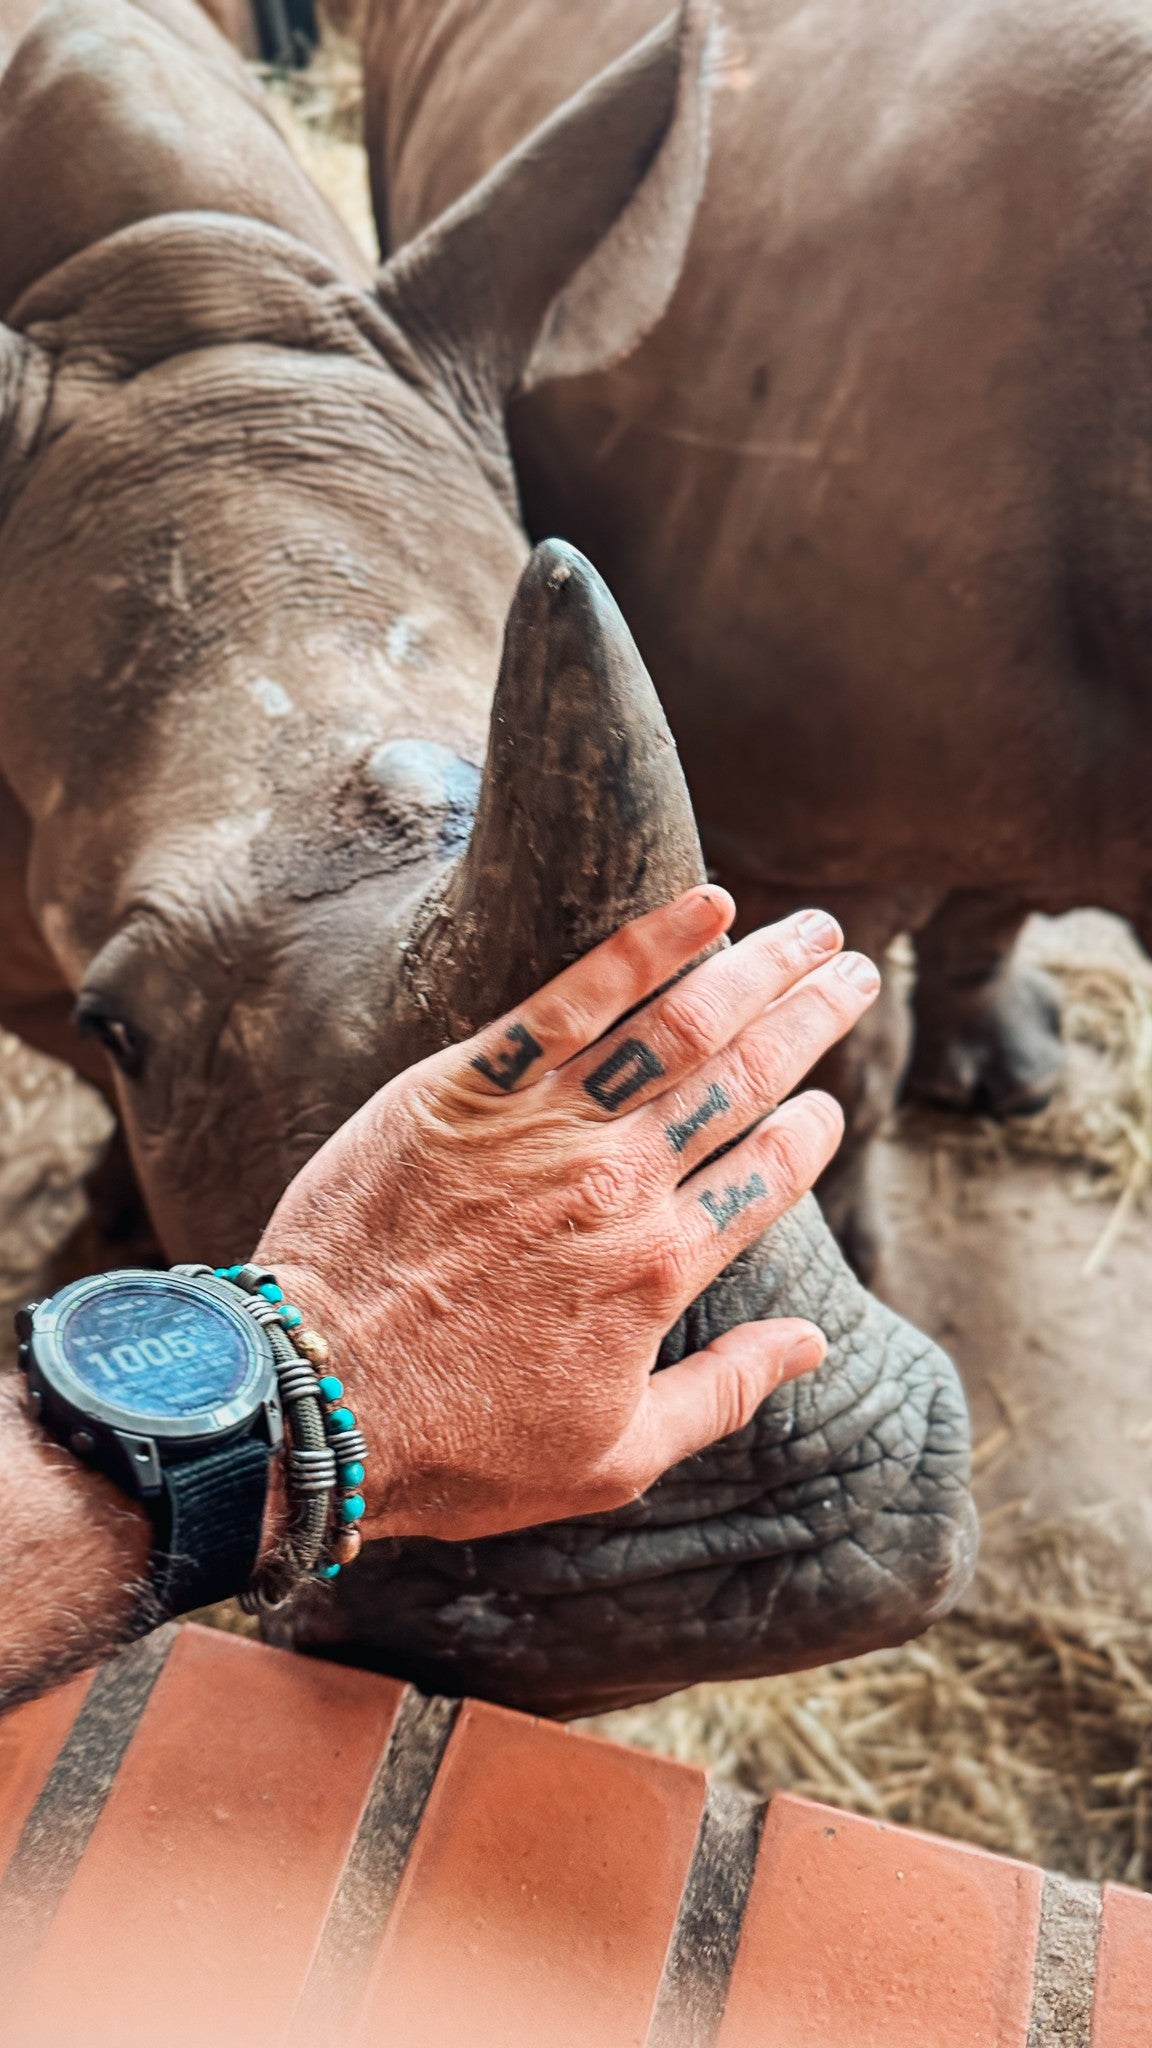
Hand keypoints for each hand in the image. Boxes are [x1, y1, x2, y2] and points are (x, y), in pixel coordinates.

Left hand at [258, 888, 879, 1541]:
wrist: (314, 1395)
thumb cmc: (458, 1440)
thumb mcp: (614, 1458)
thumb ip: (724, 1391)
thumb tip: (811, 1344)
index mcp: (659, 1271)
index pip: (767, 1174)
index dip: (811, 1132)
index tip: (830, 1103)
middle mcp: (619, 1186)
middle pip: (745, 1079)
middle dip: (814, 1019)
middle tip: (857, 973)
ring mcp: (546, 1128)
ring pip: (680, 1027)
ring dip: (758, 969)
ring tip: (810, 930)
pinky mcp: (469, 1086)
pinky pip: (572, 997)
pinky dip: (645, 944)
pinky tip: (700, 903)